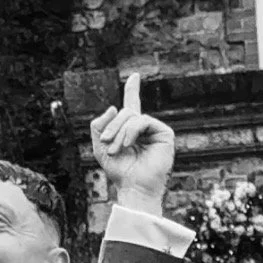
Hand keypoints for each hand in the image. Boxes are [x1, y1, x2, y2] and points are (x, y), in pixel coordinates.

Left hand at [90, 73, 174, 215]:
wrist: (133, 186)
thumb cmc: (119, 171)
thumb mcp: (100, 147)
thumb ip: (98, 126)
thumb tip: (114, 107)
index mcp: (131, 129)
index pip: (132, 105)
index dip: (132, 89)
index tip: (134, 76)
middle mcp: (144, 127)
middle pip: (125, 111)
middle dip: (112, 126)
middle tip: (107, 144)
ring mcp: (155, 129)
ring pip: (132, 116)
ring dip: (119, 132)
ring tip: (117, 150)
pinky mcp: (164, 133)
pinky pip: (143, 121)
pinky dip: (131, 131)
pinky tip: (128, 144)